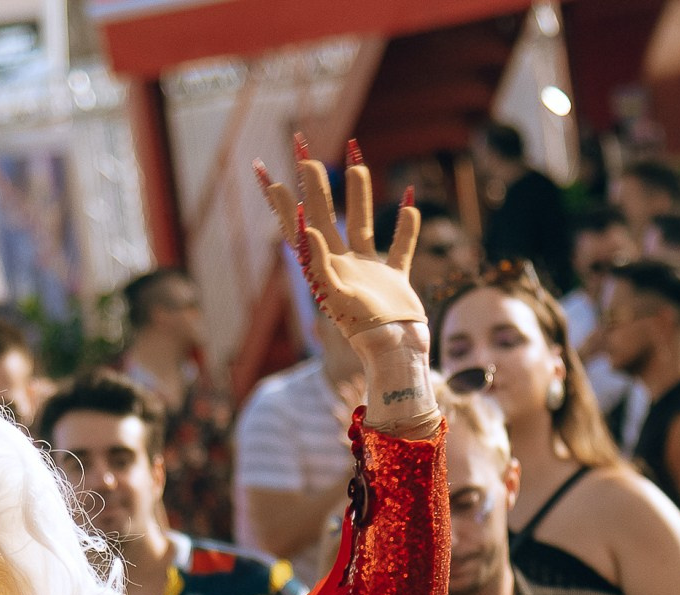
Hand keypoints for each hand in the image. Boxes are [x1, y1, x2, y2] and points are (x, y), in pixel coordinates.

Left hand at [256, 140, 425, 346]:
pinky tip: (409, 206)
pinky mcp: (395, 281)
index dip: (284, 208)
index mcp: (325, 270)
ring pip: (363, 226)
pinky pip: (401, 249)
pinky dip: (406, 230)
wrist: (396, 351)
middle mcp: (344, 267)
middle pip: (327, 219)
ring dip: (360, 197)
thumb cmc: (365, 330)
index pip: (298, 232)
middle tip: (307, 159)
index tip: (270, 181)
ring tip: (357, 166)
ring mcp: (370, 273)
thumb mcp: (337, 297)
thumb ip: (321, 265)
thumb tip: (308, 231)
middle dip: (317, 190)